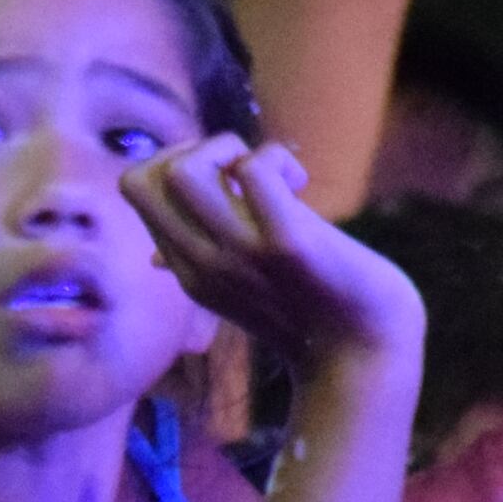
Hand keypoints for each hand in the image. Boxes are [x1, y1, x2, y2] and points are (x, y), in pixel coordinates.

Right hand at [118, 134, 423, 377]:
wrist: (366, 353)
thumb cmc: (310, 312)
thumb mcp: (237, 290)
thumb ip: (199, 264)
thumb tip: (152, 258)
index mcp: (186, 269)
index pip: (135, 191)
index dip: (171, 161)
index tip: (220, 178)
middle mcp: (200, 263)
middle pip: (139, 178)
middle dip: (191, 148)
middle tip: (240, 168)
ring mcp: (240, 254)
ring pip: (182, 171)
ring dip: (226, 149)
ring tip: (266, 173)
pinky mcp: (287, 244)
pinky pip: (255, 172)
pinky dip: (274, 159)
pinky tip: (298, 182)